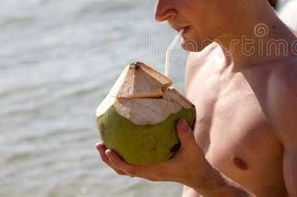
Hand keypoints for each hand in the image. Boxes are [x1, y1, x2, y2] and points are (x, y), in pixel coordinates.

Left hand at [95, 119, 211, 185]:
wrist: (198, 175)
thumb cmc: (194, 162)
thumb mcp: (193, 149)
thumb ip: (186, 135)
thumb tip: (179, 120)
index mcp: (157, 170)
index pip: (132, 170)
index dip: (117, 162)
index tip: (107, 151)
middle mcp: (150, 173)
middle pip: (122, 171)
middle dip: (108, 159)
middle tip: (99, 144)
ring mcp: (149, 172)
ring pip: (125, 170)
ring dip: (112, 160)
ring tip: (102, 146)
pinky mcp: (151, 169)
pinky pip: (132, 165)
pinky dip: (122, 158)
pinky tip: (121, 145)